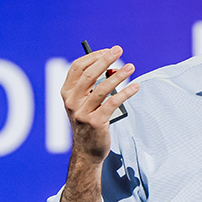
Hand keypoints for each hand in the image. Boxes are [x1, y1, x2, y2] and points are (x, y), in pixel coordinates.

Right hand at [60, 45, 139, 164]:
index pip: (77, 68)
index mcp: (66, 93)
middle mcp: (71, 102)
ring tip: (131, 67)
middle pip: (89, 75)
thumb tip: (114, 69)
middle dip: (105, 60)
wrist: (87, 151)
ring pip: (102, 88)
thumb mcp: (86, 102)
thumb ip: (95, 86)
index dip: (93, 57)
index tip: (108, 51)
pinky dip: (125, 93)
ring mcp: (82, 113)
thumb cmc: (88, 122)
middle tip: (119, 50)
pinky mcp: (95, 122)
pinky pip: (112, 103)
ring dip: (119, 75)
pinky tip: (135, 87)